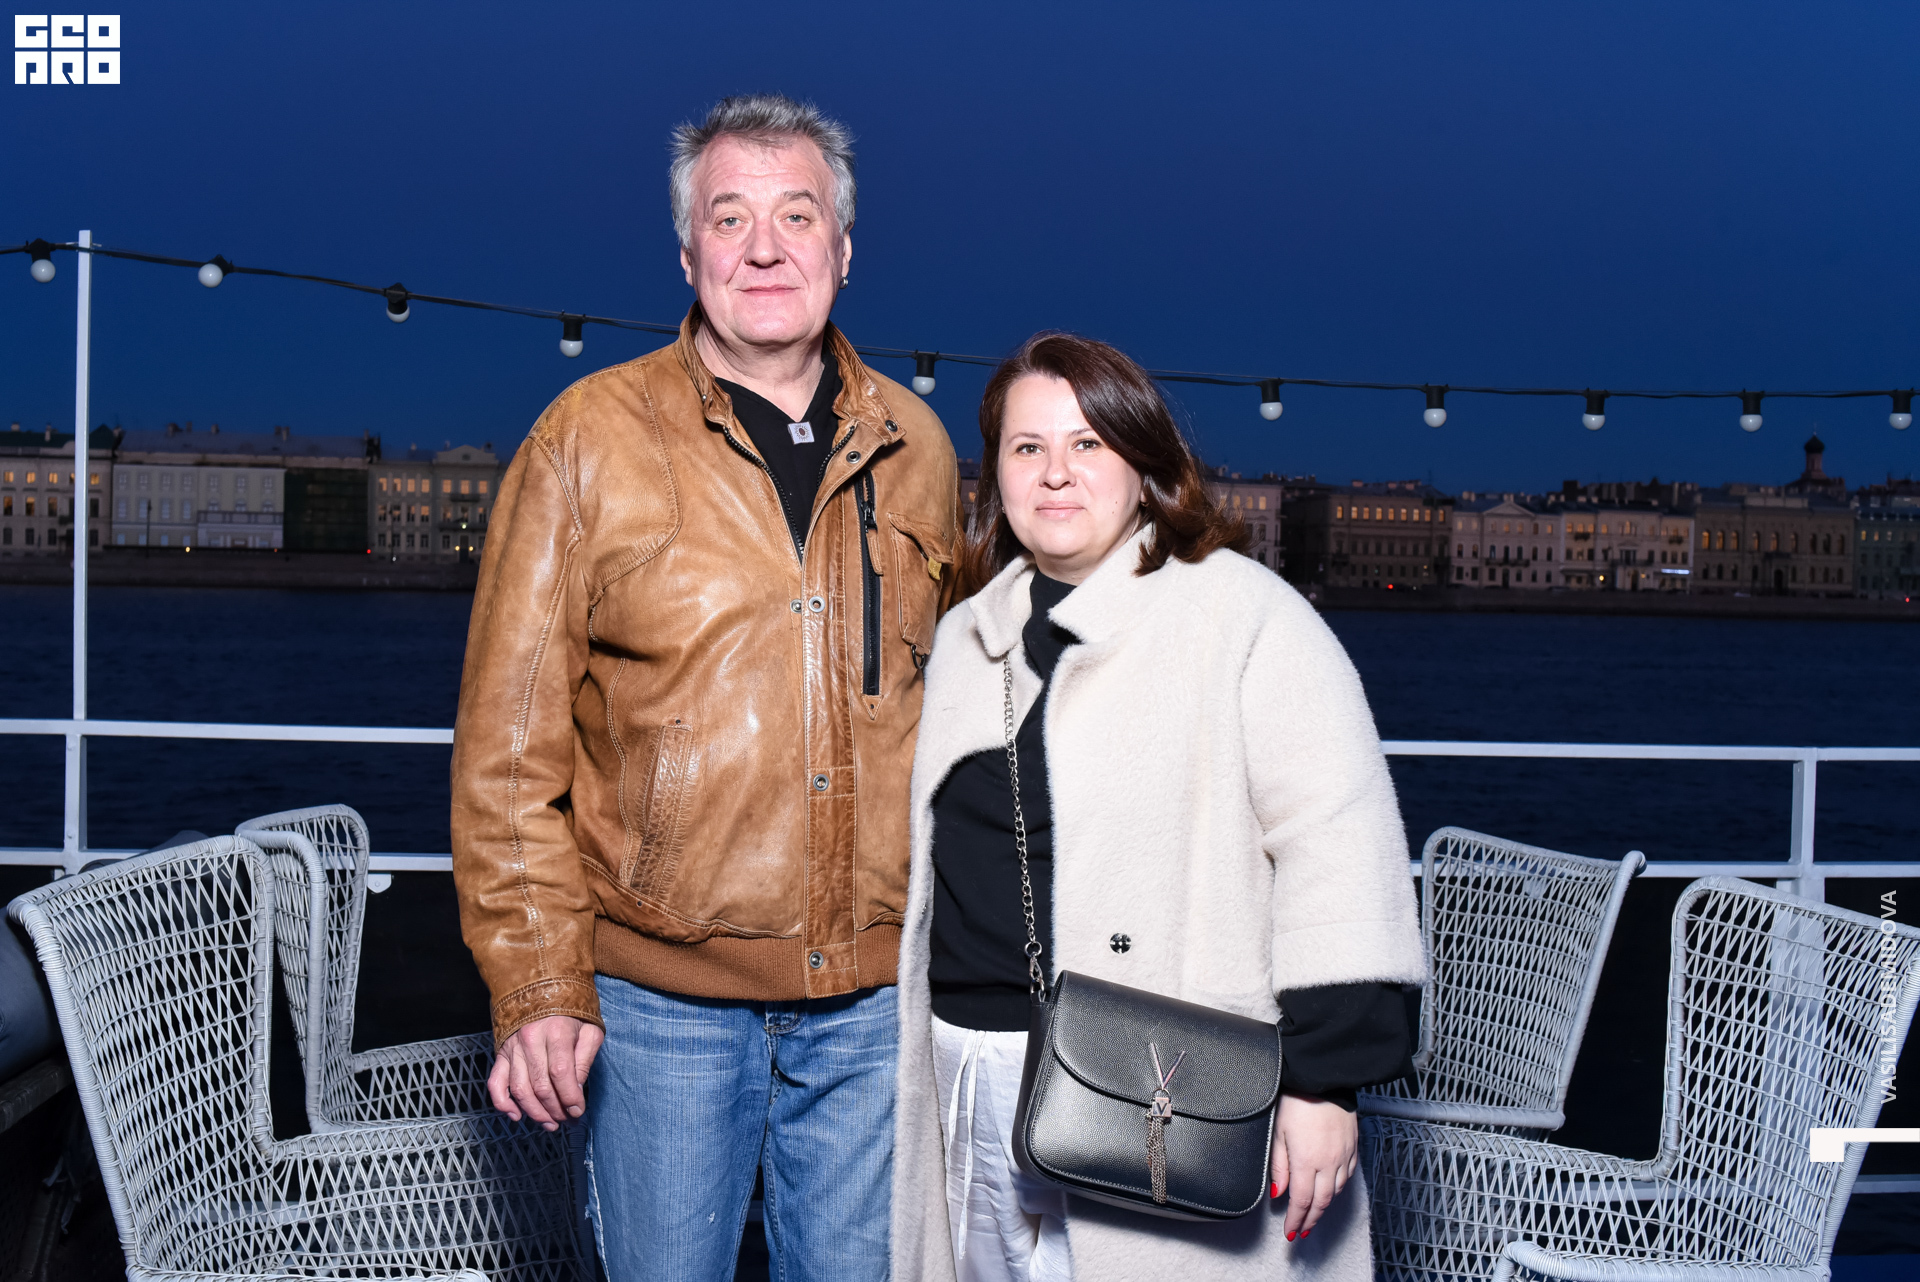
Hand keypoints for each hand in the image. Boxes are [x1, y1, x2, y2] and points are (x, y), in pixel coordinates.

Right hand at [488, 1015, 603, 1130]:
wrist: (540, 986)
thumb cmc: (570, 1009)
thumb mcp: (590, 1029)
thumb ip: (585, 1059)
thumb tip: (577, 1089)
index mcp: (556, 1031)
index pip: (561, 1074)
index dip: (570, 1097)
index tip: (578, 1110)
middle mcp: (531, 1040)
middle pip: (540, 1086)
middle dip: (555, 1109)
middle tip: (566, 1119)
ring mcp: (512, 1047)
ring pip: (520, 1090)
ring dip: (535, 1112)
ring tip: (549, 1122)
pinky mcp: (500, 1053)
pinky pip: (496, 1083)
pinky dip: (503, 1103)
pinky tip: (516, 1115)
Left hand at [1270, 1092, 1358, 1239]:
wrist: (1323, 1078)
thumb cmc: (1296, 1100)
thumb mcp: (1278, 1132)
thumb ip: (1278, 1165)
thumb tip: (1278, 1192)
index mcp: (1307, 1161)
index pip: (1302, 1201)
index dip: (1296, 1220)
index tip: (1291, 1232)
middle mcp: (1329, 1162)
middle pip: (1321, 1201)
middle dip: (1311, 1220)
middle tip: (1302, 1232)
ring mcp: (1344, 1155)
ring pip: (1336, 1191)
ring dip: (1324, 1206)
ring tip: (1314, 1215)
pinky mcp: (1353, 1146)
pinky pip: (1348, 1175)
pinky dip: (1338, 1188)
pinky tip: (1331, 1190)